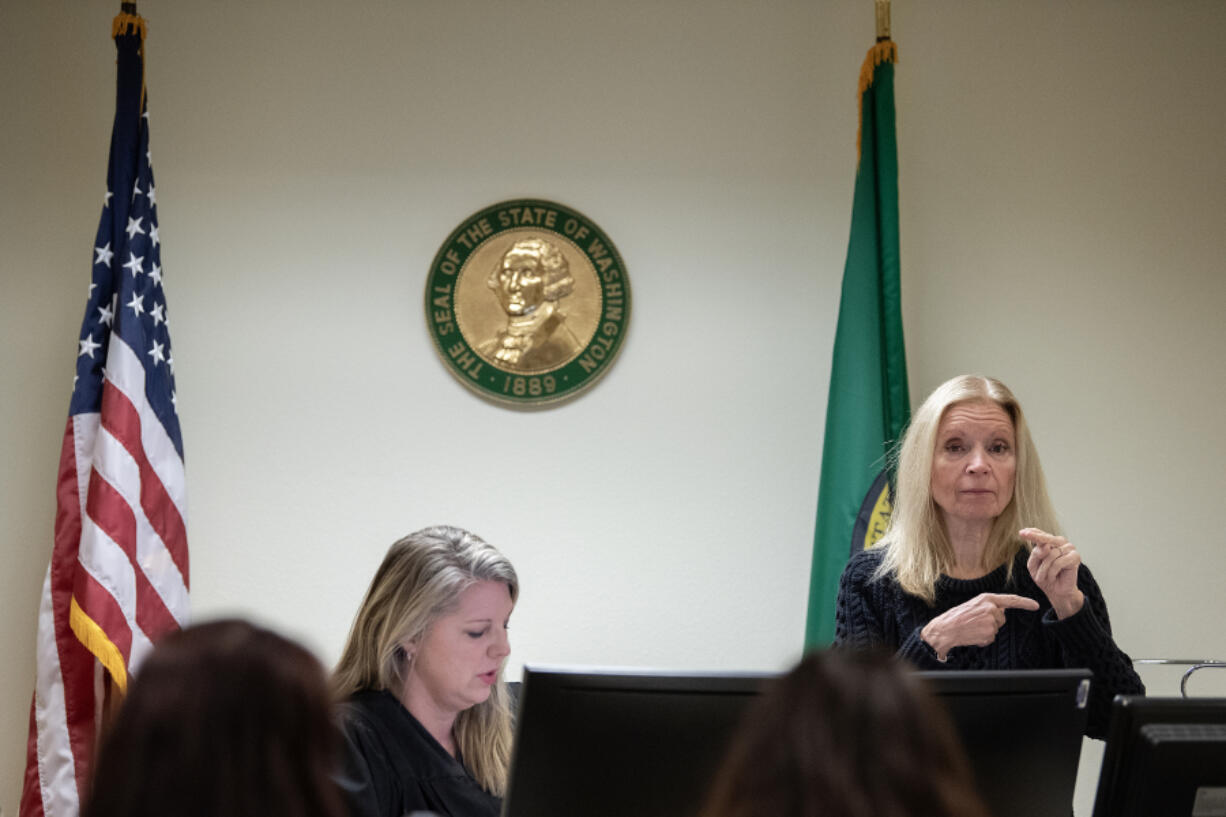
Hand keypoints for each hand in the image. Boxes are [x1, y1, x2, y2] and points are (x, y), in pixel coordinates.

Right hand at [921, 593, 1039, 659]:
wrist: (945, 629)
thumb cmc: (956, 617)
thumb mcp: (973, 605)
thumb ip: (988, 606)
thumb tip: (1001, 612)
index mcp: (987, 598)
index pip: (1011, 600)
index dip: (1025, 603)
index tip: (1035, 605)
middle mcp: (991, 607)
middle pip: (1001, 619)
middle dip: (992, 623)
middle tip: (975, 623)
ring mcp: (991, 620)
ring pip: (996, 629)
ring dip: (986, 632)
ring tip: (972, 629)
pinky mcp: (989, 632)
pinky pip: (991, 638)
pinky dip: (983, 639)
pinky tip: (972, 635)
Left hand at [1020, 527, 1084, 618]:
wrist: (1057, 592)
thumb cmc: (1045, 577)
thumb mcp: (1033, 565)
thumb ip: (1036, 554)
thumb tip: (1046, 546)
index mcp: (1050, 543)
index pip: (1040, 533)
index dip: (1032, 532)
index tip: (1021, 532)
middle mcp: (1060, 542)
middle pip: (1047, 538)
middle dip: (1036, 537)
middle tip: (1025, 534)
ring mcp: (1069, 548)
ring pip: (1051, 554)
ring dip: (1044, 568)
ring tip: (1045, 577)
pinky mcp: (1075, 557)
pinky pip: (1059, 562)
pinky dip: (1052, 571)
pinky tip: (1053, 577)